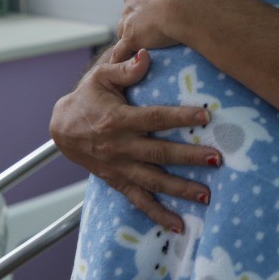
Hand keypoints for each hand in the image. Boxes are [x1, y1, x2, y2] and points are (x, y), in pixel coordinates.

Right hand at [49, 43, 219, 232]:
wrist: (61, 128)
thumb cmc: (87, 98)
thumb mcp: (100, 76)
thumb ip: (124, 68)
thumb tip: (146, 55)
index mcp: (118, 119)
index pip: (153, 118)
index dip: (179, 117)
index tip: (205, 115)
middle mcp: (120, 146)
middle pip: (159, 153)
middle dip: (189, 157)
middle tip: (217, 158)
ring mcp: (119, 167)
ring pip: (153, 181)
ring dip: (181, 189)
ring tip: (207, 195)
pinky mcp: (118, 181)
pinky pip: (139, 201)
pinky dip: (158, 214)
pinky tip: (179, 224)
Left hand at [118, 0, 214, 51]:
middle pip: (133, 0)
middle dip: (145, 7)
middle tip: (165, 15)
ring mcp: (128, 13)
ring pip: (128, 23)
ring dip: (137, 29)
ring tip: (153, 38)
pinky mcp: (131, 35)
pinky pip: (123, 49)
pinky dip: (125, 55)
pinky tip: (129, 61)